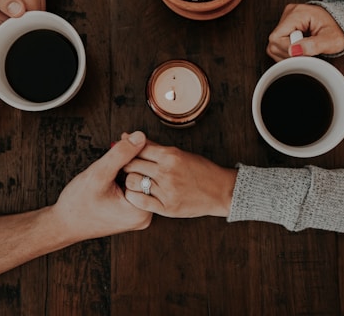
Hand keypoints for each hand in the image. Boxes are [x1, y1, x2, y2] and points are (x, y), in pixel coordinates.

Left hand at [0, 0, 46, 23]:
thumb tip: (18, 12)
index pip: (34, 11)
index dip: (20, 21)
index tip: (6, 21)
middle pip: (36, 10)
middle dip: (17, 15)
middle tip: (0, 7)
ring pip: (34, 7)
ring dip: (17, 11)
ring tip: (1, 1)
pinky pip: (31, 0)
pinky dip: (18, 4)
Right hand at [51, 131, 151, 243]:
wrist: (64, 224)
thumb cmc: (78, 203)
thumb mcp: (99, 174)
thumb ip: (121, 154)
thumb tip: (141, 136)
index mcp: (141, 211)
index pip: (150, 171)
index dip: (137, 152)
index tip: (124, 141)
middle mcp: (144, 215)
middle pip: (147, 175)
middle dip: (133, 158)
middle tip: (119, 147)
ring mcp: (139, 215)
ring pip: (140, 179)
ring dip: (129, 165)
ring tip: (113, 161)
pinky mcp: (132, 212)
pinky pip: (134, 187)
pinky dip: (125, 175)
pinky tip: (114, 171)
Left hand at [123, 138, 237, 217]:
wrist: (220, 191)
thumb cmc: (200, 170)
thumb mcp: (179, 153)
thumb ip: (154, 147)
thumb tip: (130, 136)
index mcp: (170, 155)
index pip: (138, 148)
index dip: (127, 149)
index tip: (123, 152)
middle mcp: (167, 172)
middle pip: (131, 164)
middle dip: (125, 164)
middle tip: (125, 166)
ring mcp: (166, 190)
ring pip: (132, 182)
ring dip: (129, 180)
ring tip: (133, 180)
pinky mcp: (167, 207)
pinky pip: (139, 201)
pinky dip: (133, 196)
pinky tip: (137, 193)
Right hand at [266, 3, 343, 60]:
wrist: (342, 24)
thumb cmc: (338, 30)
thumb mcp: (331, 40)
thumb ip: (313, 46)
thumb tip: (293, 51)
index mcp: (297, 13)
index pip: (277, 38)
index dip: (288, 50)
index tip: (304, 53)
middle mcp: (288, 13)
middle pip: (274, 43)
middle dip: (289, 53)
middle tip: (307, 51)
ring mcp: (285, 19)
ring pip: (274, 46)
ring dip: (289, 53)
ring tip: (304, 48)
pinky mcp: (285, 26)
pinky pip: (278, 44)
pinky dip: (288, 51)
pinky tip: (300, 47)